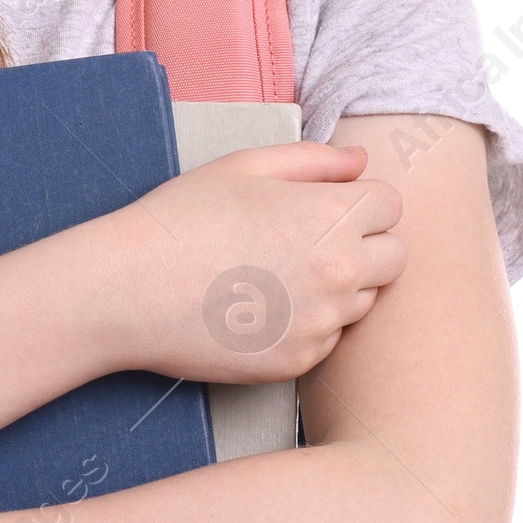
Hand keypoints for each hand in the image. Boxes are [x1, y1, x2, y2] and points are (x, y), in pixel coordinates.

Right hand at [94, 141, 406, 383]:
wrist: (128, 290)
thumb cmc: (181, 218)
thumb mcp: (244, 167)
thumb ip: (313, 160)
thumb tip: (361, 162)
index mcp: (330, 217)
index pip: (391, 205)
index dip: (360, 201)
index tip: (326, 206)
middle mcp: (339, 274)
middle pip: (395, 257)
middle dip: (365, 244)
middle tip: (308, 241)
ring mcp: (321, 324)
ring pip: (363, 302)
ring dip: (339, 287)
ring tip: (276, 274)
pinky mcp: (298, 361)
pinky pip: (328, 339)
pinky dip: (307, 324)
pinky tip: (260, 307)